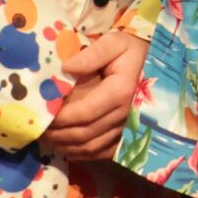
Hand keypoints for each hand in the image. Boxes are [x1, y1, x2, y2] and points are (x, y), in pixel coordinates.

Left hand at [42, 32, 147, 161]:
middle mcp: (126, 114)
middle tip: (38, 128)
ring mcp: (129, 128)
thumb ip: (91, 55)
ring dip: (67, 145)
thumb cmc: (132, 51)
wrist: (159, 63)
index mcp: (121, 92)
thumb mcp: (114, 43)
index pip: (83, 113)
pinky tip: (69, 147)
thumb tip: (64, 69)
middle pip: (85, 134)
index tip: (41, 114)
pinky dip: (84, 154)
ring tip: (49, 137)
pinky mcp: (129, 136)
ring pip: (92, 147)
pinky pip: (104, 152)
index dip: (59, 119)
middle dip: (58, 134)